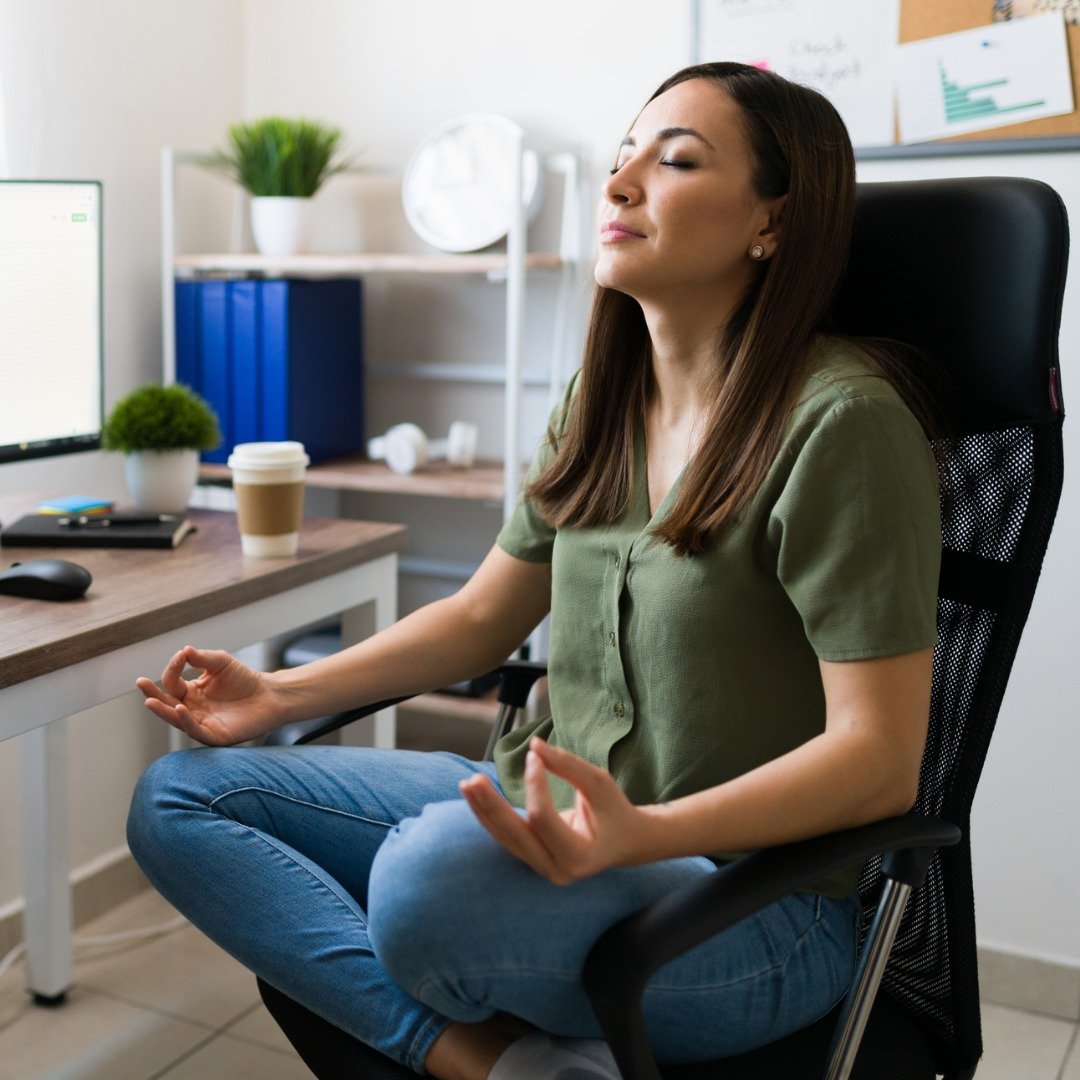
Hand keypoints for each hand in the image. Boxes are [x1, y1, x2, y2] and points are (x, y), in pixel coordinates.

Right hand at [135, 646, 282, 745]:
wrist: (270, 695)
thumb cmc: (245, 679)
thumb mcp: (221, 663)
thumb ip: (203, 658)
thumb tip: (184, 650)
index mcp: (191, 692)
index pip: (172, 682)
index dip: (173, 668)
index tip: (181, 656)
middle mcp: (192, 709)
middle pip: (167, 703)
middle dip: (153, 694)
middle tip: (141, 683)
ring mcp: (202, 723)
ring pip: (177, 719)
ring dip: (163, 711)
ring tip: (150, 701)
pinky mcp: (215, 736)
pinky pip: (195, 731)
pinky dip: (186, 721)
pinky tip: (180, 709)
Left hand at [459, 737, 654, 883]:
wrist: (625, 842)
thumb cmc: (614, 811)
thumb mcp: (599, 783)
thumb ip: (567, 765)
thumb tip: (534, 746)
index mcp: (579, 856)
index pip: (543, 818)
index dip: (534, 784)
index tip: (534, 755)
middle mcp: (557, 870)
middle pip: (515, 835)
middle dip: (492, 806)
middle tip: (473, 779)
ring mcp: (542, 869)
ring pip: (505, 840)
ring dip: (484, 811)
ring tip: (467, 785)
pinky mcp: (532, 860)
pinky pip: (506, 838)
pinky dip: (491, 817)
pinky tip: (476, 798)